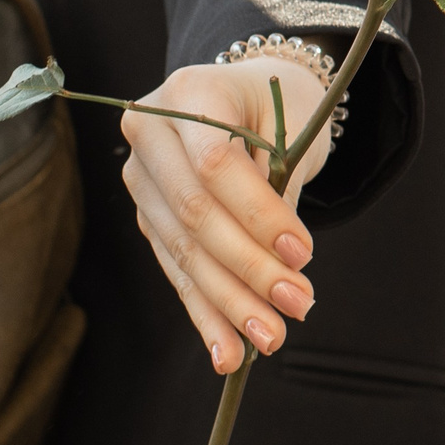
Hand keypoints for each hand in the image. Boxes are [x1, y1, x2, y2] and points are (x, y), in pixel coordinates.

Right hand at [122, 59, 334, 373]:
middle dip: (248, 270)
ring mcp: (142, 179)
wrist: (249, 94)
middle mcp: (150, 135)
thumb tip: (284, 270)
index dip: (258, 215)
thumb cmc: (280, 104)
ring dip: (230, 303)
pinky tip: (226, 352)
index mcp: (189, 92)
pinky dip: (206, 312)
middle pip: (196, 216)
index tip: (303, 255)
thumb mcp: (294, 125)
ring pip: (186, 252)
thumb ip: (281, 188)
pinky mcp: (148, 217)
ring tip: (269, 340)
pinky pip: (177, 270)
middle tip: (297, 308)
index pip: (216, 165)